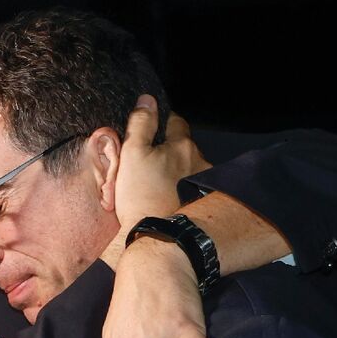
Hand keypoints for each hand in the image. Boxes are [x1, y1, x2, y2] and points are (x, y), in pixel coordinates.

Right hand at [114, 95, 210, 239]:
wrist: (159, 238)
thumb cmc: (142, 195)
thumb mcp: (132, 155)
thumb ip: (140, 124)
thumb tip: (147, 99)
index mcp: (182, 146)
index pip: (176, 121)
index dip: (163, 121)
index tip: (153, 128)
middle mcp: (200, 161)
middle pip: (185, 146)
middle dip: (172, 149)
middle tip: (152, 160)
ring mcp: (204, 184)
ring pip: (191, 168)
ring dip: (179, 170)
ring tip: (160, 183)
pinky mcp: (204, 204)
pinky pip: (194, 188)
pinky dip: (184, 189)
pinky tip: (171, 198)